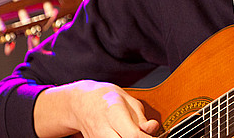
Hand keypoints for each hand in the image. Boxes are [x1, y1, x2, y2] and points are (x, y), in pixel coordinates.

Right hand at [36, 80, 158, 137]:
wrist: (81, 102)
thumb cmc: (106, 98)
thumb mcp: (128, 100)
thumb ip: (141, 117)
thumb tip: (152, 129)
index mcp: (113, 112)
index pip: (133, 135)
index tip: (152, 135)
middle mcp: (103, 129)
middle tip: (145, 136)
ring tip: (134, 134)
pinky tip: (124, 135)